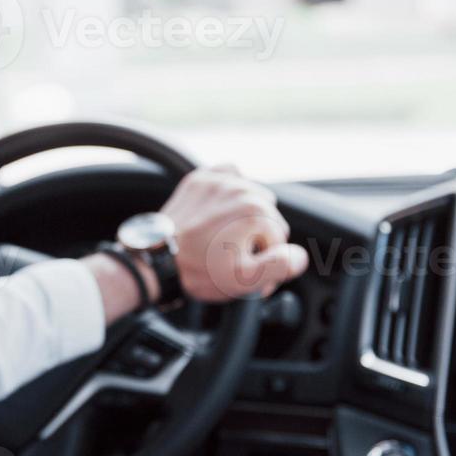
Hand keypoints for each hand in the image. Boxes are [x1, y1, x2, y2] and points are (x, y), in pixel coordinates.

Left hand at [160, 165, 308, 301]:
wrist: (157, 260)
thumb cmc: (199, 271)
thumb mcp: (245, 280)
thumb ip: (280, 266)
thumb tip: (299, 255)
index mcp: (255, 212)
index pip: (280, 237)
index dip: (266, 257)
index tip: (247, 269)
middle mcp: (240, 189)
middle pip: (268, 215)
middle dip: (257, 236)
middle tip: (233, 255)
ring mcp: (219, 181)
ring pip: (252, 195)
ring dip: (245, 214)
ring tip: (225, 236)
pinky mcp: (202, 178)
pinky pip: (231, 175)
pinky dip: (232, 189)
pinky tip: (223, 210)